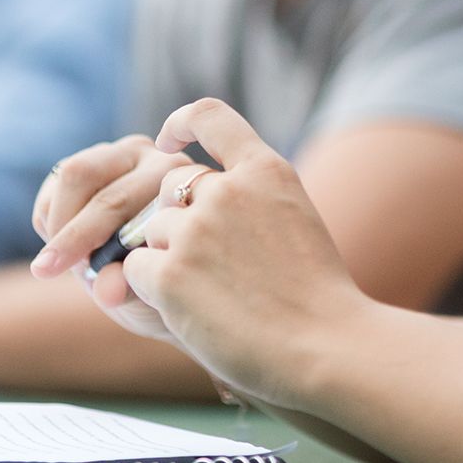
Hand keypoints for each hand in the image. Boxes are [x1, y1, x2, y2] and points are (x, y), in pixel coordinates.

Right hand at [30, 134, 194, 343]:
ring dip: (57, 224)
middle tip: (53, 268)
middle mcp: (148, 155)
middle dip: (62, 227)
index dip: (79, 236)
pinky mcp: (88, 163)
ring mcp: (117, 154)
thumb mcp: (148, 291)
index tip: (47, 270)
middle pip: (81, 174)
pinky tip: (72, 247)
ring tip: (71, 261)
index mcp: (171, 178)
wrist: (159, 274)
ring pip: (64, 176)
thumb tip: (107, 292)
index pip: (114, 200)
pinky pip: (53, 188)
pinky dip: (52, 221)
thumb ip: (128, 287)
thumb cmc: (162, 281)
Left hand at [111, 99, 369, 407]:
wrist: (328, 347)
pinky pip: (134, 269)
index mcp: (267, 171)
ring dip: (167, 258)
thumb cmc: (316, 296)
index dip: (180, 123)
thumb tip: (198, 196)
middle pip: (170, 186)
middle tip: (203, 265)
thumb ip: (251, 200)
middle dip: (175, 218)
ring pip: (151, 231)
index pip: (210, 115)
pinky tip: (191, 311)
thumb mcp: (295, 220)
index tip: (166, 142)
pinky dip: (151, 290)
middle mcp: (228, 191)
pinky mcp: (171, 274)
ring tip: (211, 297)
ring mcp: (196, 230)